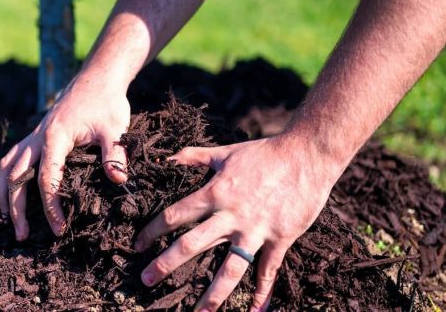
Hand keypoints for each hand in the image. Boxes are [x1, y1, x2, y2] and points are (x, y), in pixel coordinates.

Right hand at [0, 78, 130, 240]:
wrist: (96, 78)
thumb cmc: (107, 103)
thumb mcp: (115, 128)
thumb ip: (115, 154)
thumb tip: (118, 180)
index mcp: (55, 137)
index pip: (46, 178)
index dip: (50, 206)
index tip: (58, 228)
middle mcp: (37, 137)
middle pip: (16, 177)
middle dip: (16, 208)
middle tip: (22, 236)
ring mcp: (33, 136)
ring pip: (6, 167)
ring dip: (3, 195)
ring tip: (7, 221)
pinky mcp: (34, 137)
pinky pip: (11, 159)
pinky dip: (5, 179)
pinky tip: (9, 195)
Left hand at [134, 136, 345, 310]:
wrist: (307, 155)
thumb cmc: (265, 152)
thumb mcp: (225, 152)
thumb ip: (194, 156)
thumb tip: (168, 157)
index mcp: (214, 193)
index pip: (174, 216)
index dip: (152, 231)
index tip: (138, 245)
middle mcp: (231, 216)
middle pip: (191, 245)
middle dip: (166, 264)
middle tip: (146, 281)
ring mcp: (256, 231)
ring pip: (229, 269)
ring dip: (213, 294)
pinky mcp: (280, 239)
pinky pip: (268, 271)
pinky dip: (262, 294)